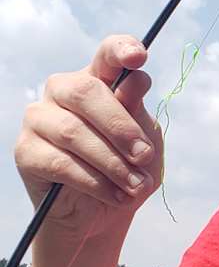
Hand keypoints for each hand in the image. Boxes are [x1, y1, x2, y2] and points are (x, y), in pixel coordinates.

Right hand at [14, 34, 163, 239]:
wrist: (101, 217)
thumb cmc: (126, 171)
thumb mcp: (145, 143)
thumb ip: (138, 114)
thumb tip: (134, 82)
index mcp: (96, 81)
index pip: (106, 54)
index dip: (121, 49)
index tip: (139, 57)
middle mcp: (61, 91)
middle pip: (86, 92)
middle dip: (121, 127)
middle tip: (145, 156)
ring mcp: (38, 119)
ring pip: (74, 132)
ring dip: (112, 162)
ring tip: (136, 185)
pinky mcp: (25, 152)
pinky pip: (61, 163)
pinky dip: (95, 181)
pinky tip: (116, 195)